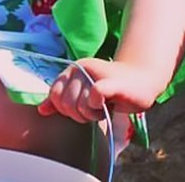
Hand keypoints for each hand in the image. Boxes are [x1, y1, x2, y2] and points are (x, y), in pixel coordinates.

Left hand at [37, 57, 163, 122]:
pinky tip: (106, 105)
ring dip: (92, 114)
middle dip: (80, 114)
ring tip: (102, 108)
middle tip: (95, 110)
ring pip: (79, 104)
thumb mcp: (83, 94)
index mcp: (71, 71)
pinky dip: (97, 105)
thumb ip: (62, 100)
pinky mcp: (110, 82)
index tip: (81, 110)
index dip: (65, 109)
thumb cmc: (113, 90)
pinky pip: (94, 96)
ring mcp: (94, 74)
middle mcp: (79, 69)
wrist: (143, 79)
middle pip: (66, 103)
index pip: (54, 96)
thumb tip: (41, 110)